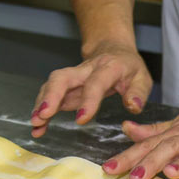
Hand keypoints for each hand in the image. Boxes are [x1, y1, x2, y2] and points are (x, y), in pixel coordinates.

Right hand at [30, 42, 151, 136]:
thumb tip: (133, 107)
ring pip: (52, 85)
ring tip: (36, 125)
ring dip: (42, 104)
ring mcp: (73, 76)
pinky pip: (50, 95)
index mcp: (108, 67)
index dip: (88, 100)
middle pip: (63, 77)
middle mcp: (85, 69)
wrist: (114, 51)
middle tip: (43, 116)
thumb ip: (138, 93)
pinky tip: (39, 127)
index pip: (96, 82)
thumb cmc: (129, 68)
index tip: (81, 120)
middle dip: (51, 96)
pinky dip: (42, 111)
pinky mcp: (66, 86)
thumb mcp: (143, 78)